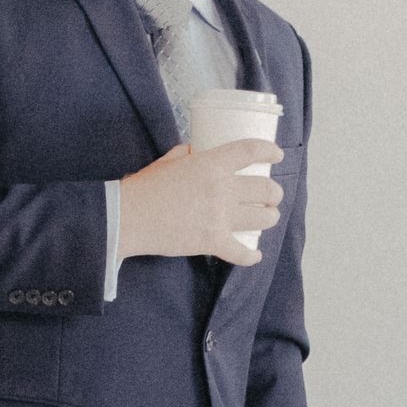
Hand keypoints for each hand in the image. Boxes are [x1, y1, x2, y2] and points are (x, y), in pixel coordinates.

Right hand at [119, 140, 283, 266]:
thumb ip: (187, 155)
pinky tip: (256, 254)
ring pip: (263, 218)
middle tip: (272, 195)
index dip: (270, 151)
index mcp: (212, 164)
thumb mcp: (168, 161)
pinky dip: (251, 255)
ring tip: (268, 217)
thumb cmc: (144, 187)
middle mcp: (222, 188)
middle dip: (274, 192)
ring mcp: (220, 217)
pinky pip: (242, 251)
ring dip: (270, 217)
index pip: (251, 151)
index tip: (277, 155)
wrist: (129, 217)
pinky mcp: (212, 241)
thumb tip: (196, 153)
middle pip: (265, 188)